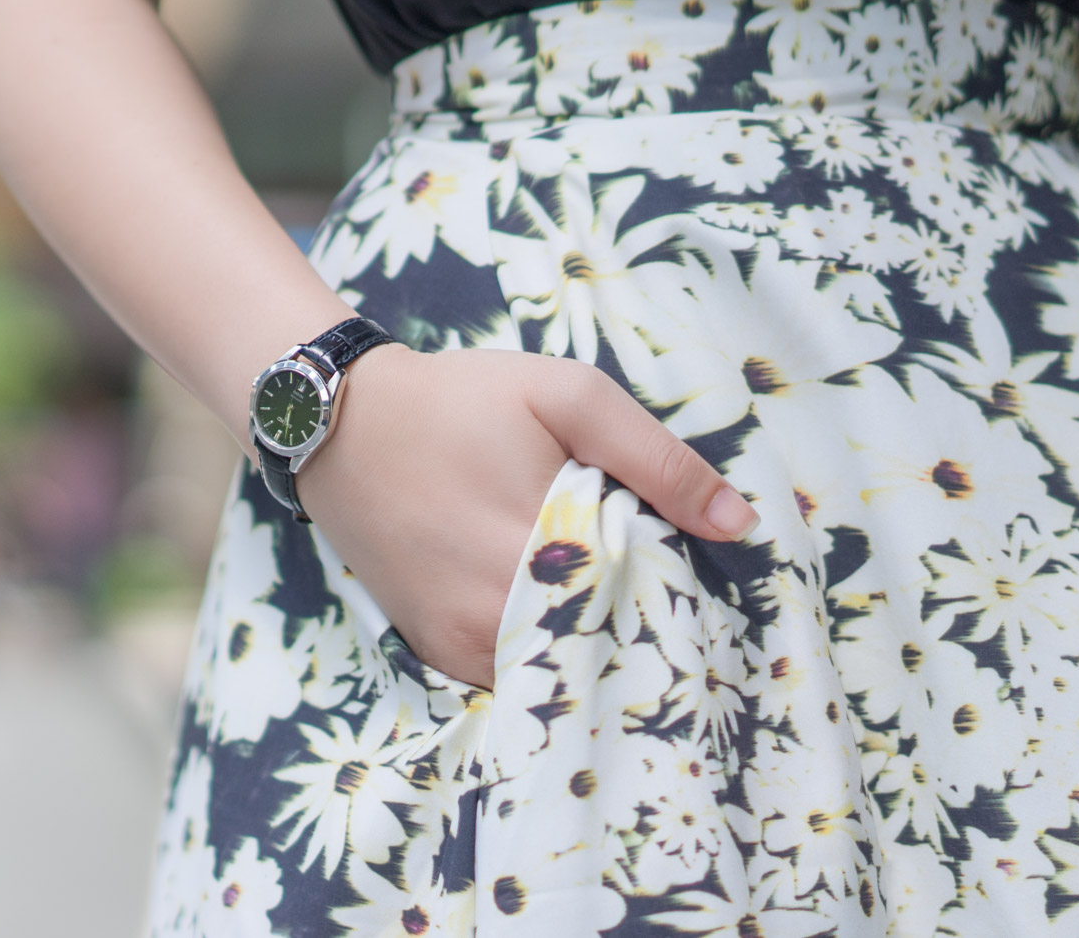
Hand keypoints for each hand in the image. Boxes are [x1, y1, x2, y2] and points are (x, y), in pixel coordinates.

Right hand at [295, 346, 756, 688]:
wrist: (340, 426)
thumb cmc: (460, 401)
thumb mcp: (566, 396)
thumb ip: (655, 459)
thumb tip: (739, 524)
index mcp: (546, 546)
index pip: (647, 610)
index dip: (681, 604)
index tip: (701, 589)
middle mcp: (501, 610)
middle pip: (606, 652)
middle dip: (640, 632)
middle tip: (662, 600)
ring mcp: (462, 641)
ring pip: (559, 678)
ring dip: (592, 651)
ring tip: (611, 606)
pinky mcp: (435, 653)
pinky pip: (508, 681)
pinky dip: (541, 661)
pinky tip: (559, 620)